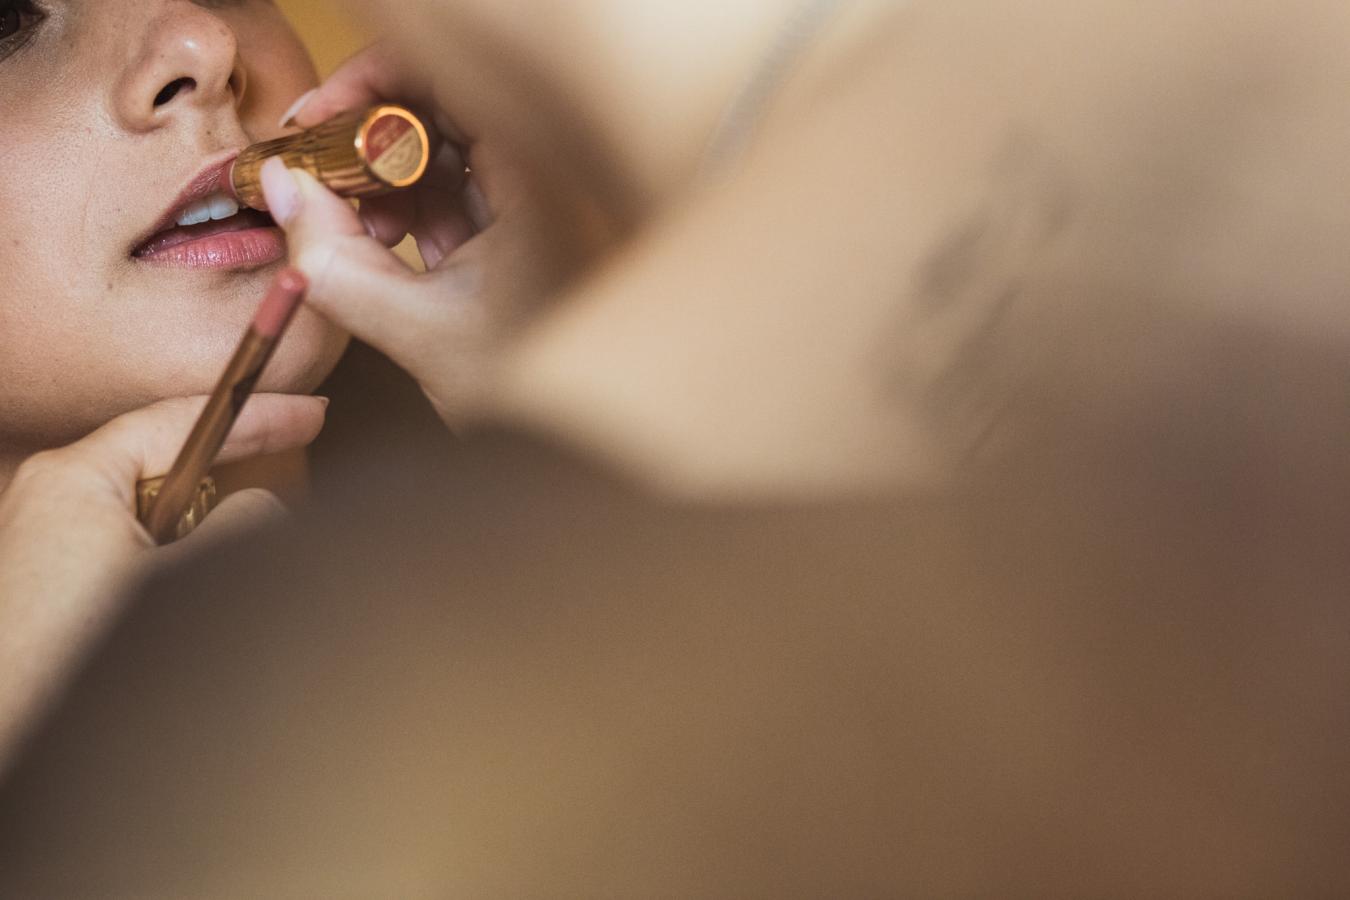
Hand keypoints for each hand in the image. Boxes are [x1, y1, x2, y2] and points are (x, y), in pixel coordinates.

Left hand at [0, 393, 325, 767]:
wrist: (17, 742)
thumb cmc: (78, 661)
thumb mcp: (186, 579)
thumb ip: (243, 523)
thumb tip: (262, 506)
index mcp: (76, 479)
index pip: (183, 421)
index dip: (258, 415)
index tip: (311, 414)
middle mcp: (51, 498)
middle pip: (169, 465)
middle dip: (228, 476)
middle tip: (291, 470)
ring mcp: (47, 543)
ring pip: (154, 513)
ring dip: (199, 532)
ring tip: (225, 568)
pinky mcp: (51, 586)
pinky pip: (131, 549)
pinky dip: (171, 560)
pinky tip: (189, 595)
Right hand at [264, 44, 601, 425]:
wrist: (584, 452)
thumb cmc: (537, 401)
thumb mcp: (417, 332)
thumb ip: (334, 262)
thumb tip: (280, 188)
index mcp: (547, 184)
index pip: (457, 82)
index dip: (377, 83)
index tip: (319, 113)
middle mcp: (554, 184)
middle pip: (452, 112)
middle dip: (372, 134)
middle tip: (317, 161)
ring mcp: (543, 210)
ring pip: (452, 156)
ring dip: (386, 176)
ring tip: (345, 218)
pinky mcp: (527, 240)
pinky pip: (461, 197)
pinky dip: (411, 209)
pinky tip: (374, 236)